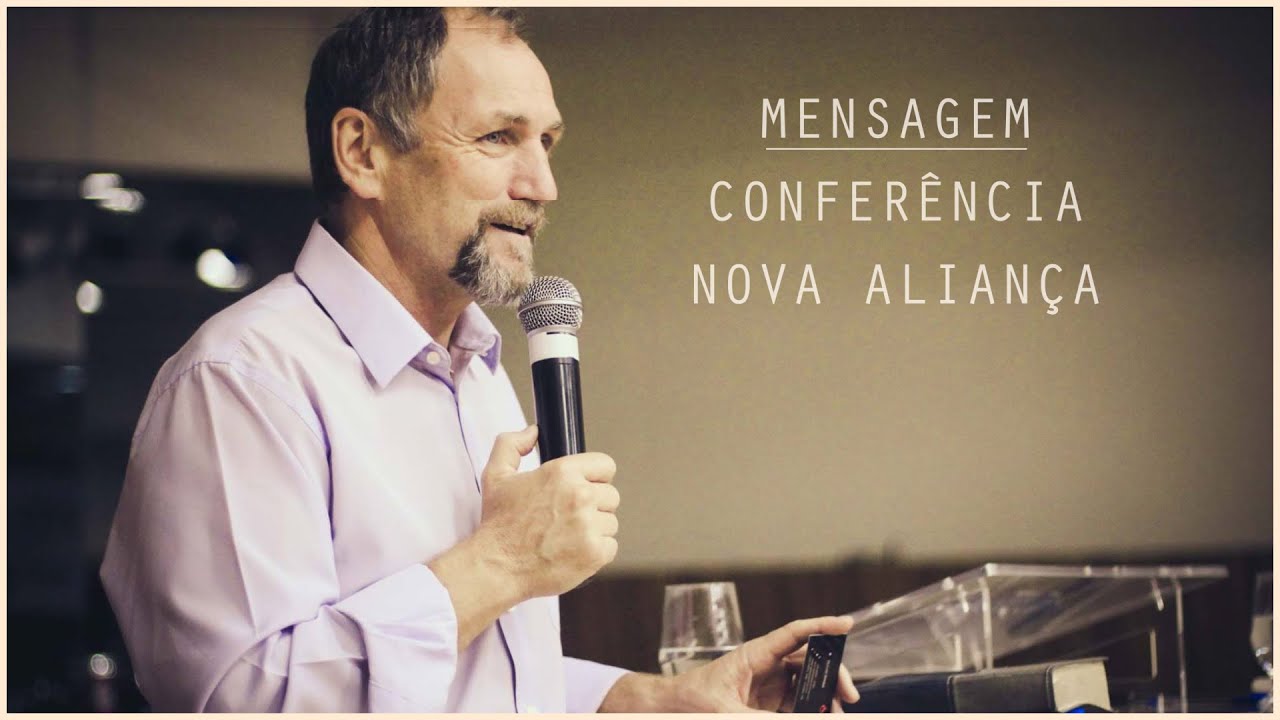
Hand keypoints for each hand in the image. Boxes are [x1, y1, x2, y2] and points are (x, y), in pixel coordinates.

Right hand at [475, 425, 619, 598]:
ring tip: (567, 536)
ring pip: (611, 522)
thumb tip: (533, 432)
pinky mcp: (595, 552)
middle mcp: (579, 496)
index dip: (595, 477)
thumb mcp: (496, 475)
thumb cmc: (497, 524)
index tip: (584, 488)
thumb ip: (511, 445)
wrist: (496, 566)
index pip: (605, 465)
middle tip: (569, 517)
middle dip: (594, 505)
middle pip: (611, 495)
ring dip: (595, 530)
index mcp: (562, 473)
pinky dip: (596, 552)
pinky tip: (573, 552)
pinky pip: (611, 546)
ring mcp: (589, 525)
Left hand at [672, 615, 858, 711]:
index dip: (822, 626)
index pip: (795, 633)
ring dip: (824, 694)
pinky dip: (810, 707)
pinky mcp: (768, 698)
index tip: (847, 624)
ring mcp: (769, 680)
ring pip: (807, 680)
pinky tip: (819, 715)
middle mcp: (766, 662)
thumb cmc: (692, 699)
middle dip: (832, 673)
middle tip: (849, 696)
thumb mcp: (727, 712)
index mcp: (755, 653)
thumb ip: (759, 718)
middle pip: (809, 659)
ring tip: (836, 712)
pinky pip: (797, 698)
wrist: (673, 706)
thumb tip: (797, 719)